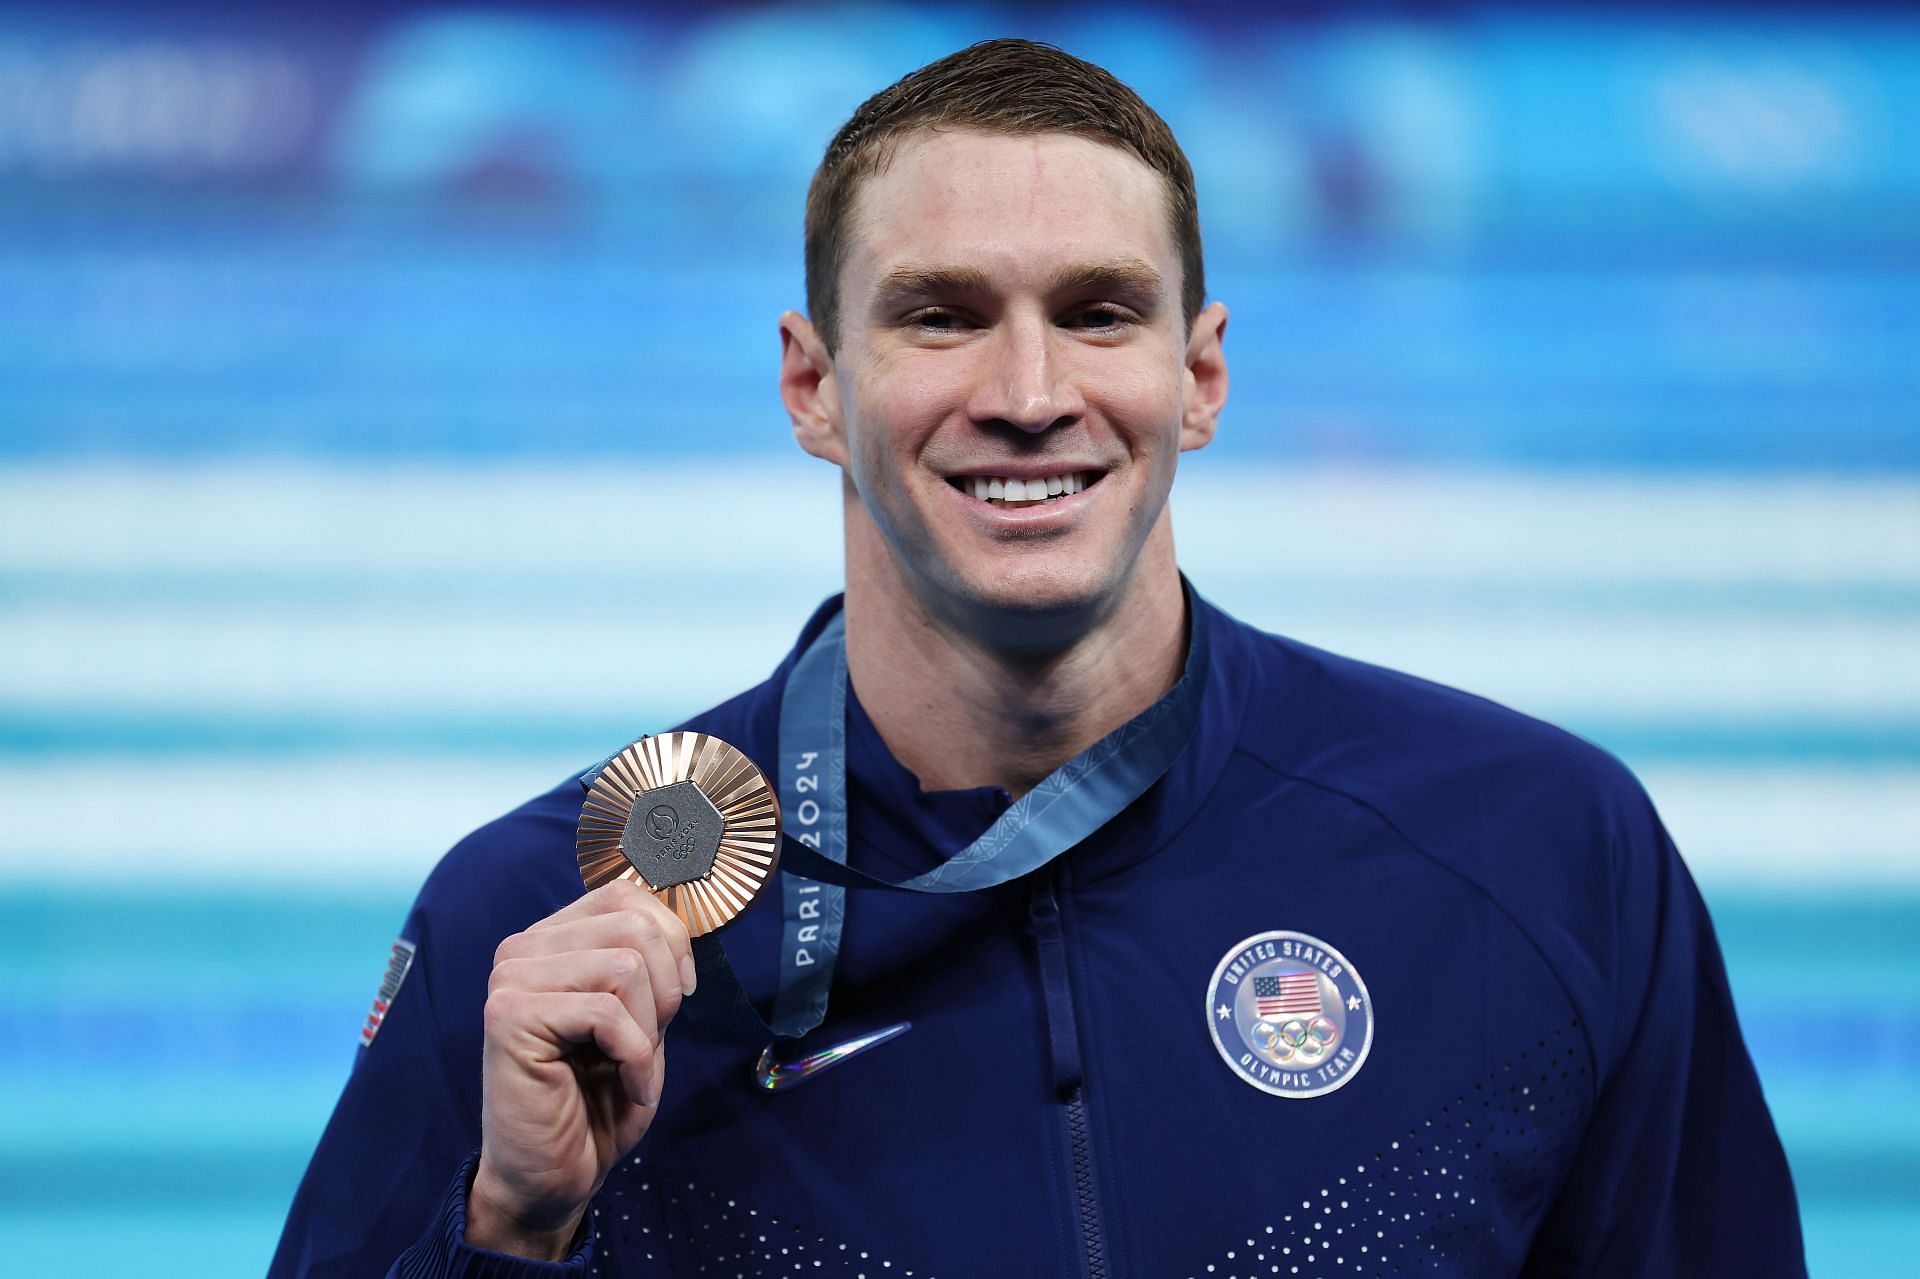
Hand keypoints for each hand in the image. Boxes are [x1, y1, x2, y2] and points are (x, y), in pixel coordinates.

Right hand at [467, 880, 697, 1258]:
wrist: (554, 1175)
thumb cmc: (598, 1098)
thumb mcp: (641, 1015)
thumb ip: (649, 960)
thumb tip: (682, 915)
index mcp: (551, 939)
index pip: (626, 894)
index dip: (672, 941)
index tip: (678, 996)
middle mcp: (522, 949)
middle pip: (634, 926)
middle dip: (665, 990)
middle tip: (647, 1042)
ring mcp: (510, 979)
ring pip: (626, 965)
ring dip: (649, 1027)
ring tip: (629, 1064)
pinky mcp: (509, 1017)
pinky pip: (608, 1012)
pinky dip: (636, 1056)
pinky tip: (625, 1084)